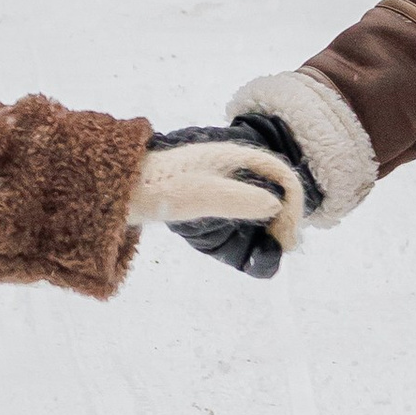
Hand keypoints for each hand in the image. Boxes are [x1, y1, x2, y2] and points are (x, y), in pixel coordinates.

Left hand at [131, 120, 312, 279]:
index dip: (293, 206)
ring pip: (261, 208)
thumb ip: (237, 199)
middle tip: (286, 249)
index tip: (289, 238)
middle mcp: (235, 171)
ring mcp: (224, 187)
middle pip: (275, 192)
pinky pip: (242, 219)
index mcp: (236, 158)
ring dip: (271, 231)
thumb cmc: (159, 186)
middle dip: (285, 221)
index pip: (282, 177)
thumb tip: (275, 204)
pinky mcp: (212, 203)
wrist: (122, 189)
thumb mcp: (200, 193)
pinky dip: (253, 237)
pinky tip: (253, 255)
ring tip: (270, 255)